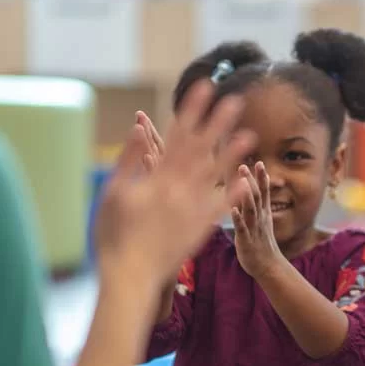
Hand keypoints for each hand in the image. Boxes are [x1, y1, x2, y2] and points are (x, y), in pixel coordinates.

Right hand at [94, 79, 254, 287]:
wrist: (130, 276)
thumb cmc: (114, 235)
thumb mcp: (114, 193)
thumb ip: (130, 160)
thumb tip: (140, 129)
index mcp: (156, 177)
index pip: (177, 135)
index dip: (191, 111)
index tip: (203, 89)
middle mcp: (178, 189)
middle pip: (201, 149)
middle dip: (218, 124)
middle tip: (235, 102)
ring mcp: (192, 209)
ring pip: (216, 176)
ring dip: (233, 155)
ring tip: (250, 136)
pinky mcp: (200, 229)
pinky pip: (221, 208)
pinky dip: (235, 194)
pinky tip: (249, 181)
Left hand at [231, 162, 284, 281]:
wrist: (268, 267)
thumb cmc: (261, 244)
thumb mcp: (261, 222)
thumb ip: (256, 207)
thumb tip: (251, 191)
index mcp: (263, 214)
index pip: (264, 192)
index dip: (262, 178)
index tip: (259, 163)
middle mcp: (260, 219)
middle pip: (256, 197)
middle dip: (251, 181)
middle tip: (244, 166)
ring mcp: (254, 229)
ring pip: (251, 210)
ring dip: (246, 195)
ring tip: (243, 182)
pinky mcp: (246, 241)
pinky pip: (242, 228)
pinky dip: (238, 219)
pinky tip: (233, 209)